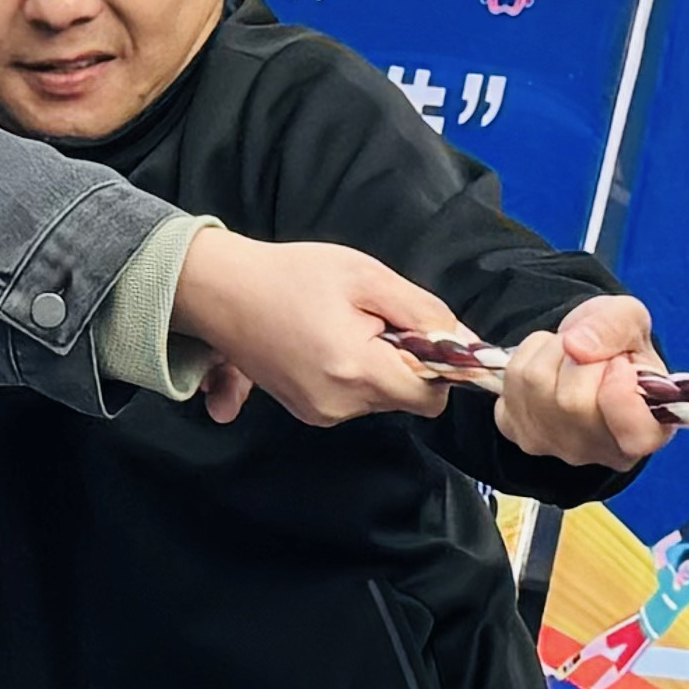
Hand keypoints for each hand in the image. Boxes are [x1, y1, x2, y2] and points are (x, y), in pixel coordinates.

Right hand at [167, 223, 453, 428]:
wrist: (221, 291)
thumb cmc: (291, 275)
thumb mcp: (367, 277)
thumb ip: (424, 312)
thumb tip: (467, 344)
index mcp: (356, 371)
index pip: (432, 397)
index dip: (437, 364)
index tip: (417, 332)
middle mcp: (338, 405)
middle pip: (406, 398)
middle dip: (403, 360)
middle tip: (370, 319)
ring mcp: (319, 413)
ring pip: (381, 398)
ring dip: (377, 366)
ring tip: (342, 326)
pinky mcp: (308, 412)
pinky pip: (355, 400)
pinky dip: (354, 373)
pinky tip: (326, 341)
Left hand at [487, 292, 670, 472]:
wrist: (583, 350)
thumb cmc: (617, 344)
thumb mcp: (631, 319)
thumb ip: (616, 325)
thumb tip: (577, 347)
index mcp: (648, 431)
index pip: (634, 433)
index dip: (621, 394)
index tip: (621, 364)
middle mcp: (602, 450)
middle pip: (573, 402)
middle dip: (580, 356)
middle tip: (595, 353)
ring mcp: (555, 446)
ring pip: (536, 382)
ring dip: (552, 349)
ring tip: (572, 354)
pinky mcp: (519, 432)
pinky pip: (511, 383)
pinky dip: (526, 357)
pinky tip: (549, 366)